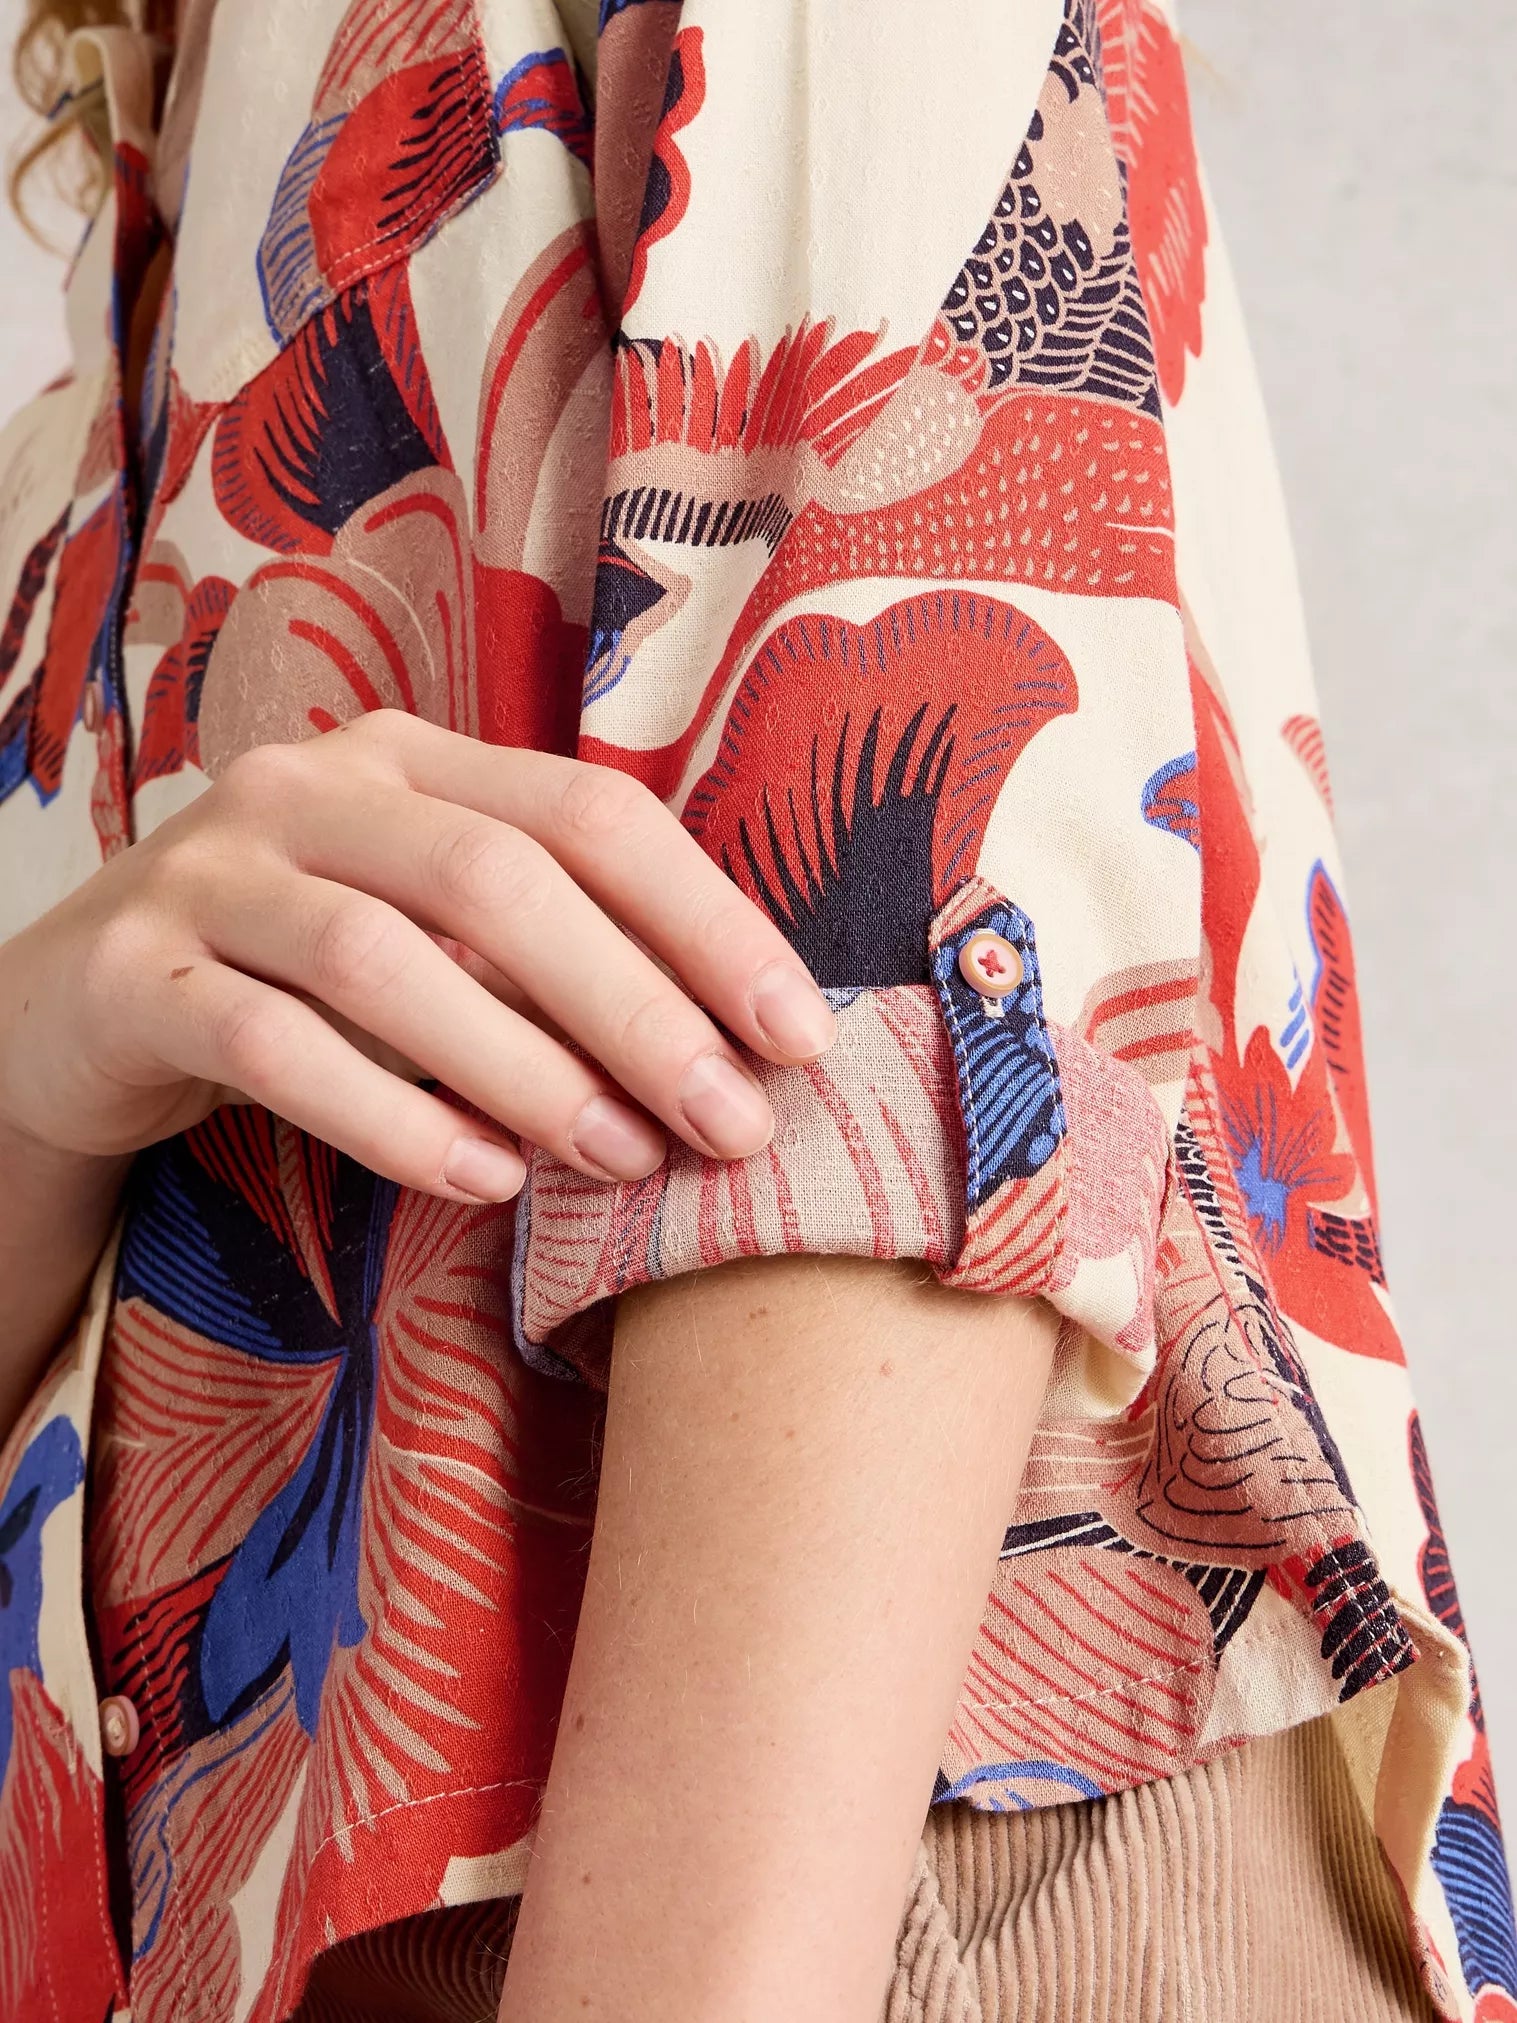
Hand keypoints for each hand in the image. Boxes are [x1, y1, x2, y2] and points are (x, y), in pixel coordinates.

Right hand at [0, 712, 837, 1201]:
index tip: (797, 1037)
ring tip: (619, 1160)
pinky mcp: (131, 975)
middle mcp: (309, 787)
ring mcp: (209, 873)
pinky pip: (272, 1046)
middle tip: (728, 1125)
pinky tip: (481, 1179)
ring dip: (524, 1070)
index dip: (707, 921)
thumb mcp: (435, 932)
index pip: (589, 813)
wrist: (87, 1008)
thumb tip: (736, 1047)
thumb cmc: (309, 976)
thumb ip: (553, 949)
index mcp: (413, 757)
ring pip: (385, 961)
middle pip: (499, 880)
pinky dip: (390, 1117)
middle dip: (635, 1009)